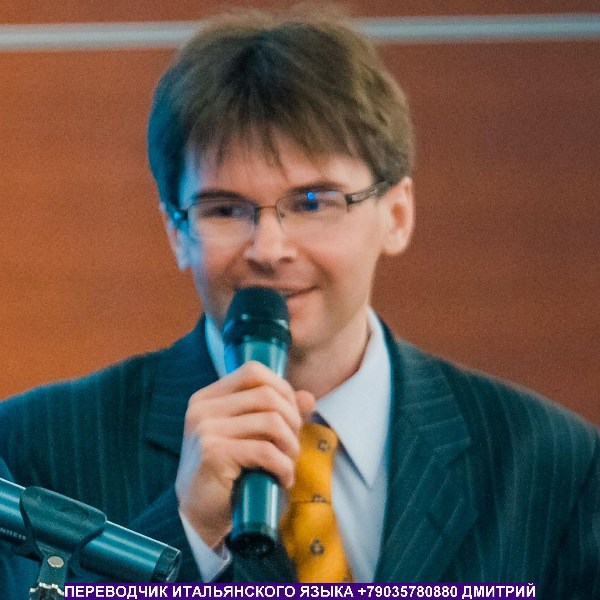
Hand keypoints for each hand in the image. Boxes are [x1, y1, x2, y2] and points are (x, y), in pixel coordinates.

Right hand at [175, 361, 314, 548]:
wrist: (200, 516)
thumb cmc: (228, 472)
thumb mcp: (252, 436)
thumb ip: (277, 412)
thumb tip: (309, 397)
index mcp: (208, 397)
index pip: (253, 371)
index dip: (282, 389)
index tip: (290, 417)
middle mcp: (202, 408)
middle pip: (267, 396)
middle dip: (292, 421)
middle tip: (292, 447)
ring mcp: (205, 429)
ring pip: (271, 422)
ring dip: (290, 446)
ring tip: (288, 464)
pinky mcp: (213, 453)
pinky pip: (265, 451)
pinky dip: (283, 466)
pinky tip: (283, 479)